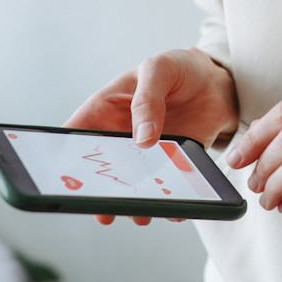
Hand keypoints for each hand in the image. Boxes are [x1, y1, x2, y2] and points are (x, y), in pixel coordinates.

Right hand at [65, 48, 237, 225]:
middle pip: (101, 169)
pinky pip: (166, 187)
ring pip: (132, 184)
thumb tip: (142, 138)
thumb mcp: (159, 69)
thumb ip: (147, 99)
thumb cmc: (178, 67)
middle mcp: (121, 136)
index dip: (65, 157)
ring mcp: (146, 153)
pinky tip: (172, 210)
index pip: (75, 136)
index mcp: (105, 110)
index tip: (65, 177)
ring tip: (139, 214)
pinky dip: (169, 201)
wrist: (216, 79)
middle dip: (100, 191)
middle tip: (102, 209)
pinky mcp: (173, 163)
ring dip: (134, 201)